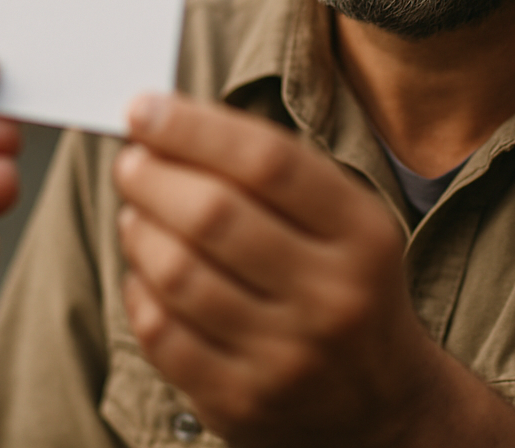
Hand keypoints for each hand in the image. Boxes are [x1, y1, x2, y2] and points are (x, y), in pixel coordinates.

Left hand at [112, 92, 442, 446]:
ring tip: (137, 212)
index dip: (194, 129)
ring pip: (179, 274)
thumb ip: (274, 173)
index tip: (143, 109)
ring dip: (140, 231)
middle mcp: (332, 296)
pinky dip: (139, 290)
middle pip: (215, 216)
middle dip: (153, 177)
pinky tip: (146, 271)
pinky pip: (162, 334)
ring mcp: (286, 357)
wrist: (383, 404)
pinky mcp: (241, 404)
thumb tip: (167, 123)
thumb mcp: (347, 222)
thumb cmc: (348, 286)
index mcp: (362, 234)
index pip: (268, 163)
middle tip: (131, 162)